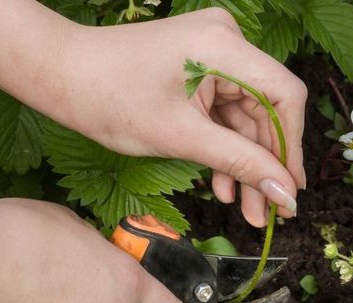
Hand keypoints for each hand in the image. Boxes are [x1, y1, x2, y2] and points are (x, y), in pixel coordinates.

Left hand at [0, 1, 306, 226]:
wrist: (60, 76)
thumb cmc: (109, 98)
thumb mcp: (180, 137)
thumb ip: (239, 162)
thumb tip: (285, 193)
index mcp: (224, 45)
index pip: (284, 95)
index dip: (292, 147)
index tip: (290, 190)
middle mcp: (225, 40)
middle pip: (266, 109)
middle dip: (264, 163)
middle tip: (267, 213)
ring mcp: (212, 53)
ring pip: (244, 116)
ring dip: (243, 161)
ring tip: (244, 208)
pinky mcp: (198, 67)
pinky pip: (223, 111)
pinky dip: (223, 145)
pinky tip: (222, 183)